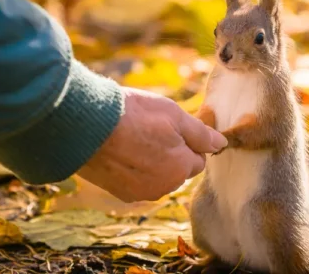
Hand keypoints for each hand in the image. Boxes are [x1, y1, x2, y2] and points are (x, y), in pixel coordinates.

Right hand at [77, 87, 226, 201]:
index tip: (168, 126)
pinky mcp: (120, 192)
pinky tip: (120, 150)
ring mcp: (140, 192)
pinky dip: (132, 169)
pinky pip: (137, 180)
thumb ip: (201, 134)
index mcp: (181, 169)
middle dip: (170, 152)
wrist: (86, 125)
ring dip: (151, 161)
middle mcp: (164, 187)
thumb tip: (221, 144)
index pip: (197, 158)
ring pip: (157, 176)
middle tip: (149, 129)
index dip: (186, 140)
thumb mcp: (174, 115)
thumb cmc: (134, 115)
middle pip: (178, 169)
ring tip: (133, 137)